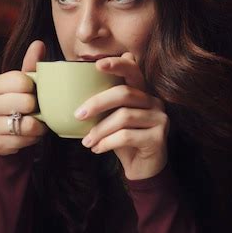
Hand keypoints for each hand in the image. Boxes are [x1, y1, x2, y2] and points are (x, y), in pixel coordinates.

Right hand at [0, 40, 47, 155]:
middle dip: (37, 107)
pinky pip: (23, 142)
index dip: (33, 87)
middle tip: (37, 108)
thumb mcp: (23, 83)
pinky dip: (32, 139)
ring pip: (25, 125)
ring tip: (38, 122)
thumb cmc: (16, 101)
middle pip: (24, 102)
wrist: (6, 132)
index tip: (33, 91)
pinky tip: (30, 134)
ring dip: (38, 125)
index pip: (20, 81)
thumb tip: (39, 44)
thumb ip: (31, 64)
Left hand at [77, 52, 168, 179]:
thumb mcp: (110, 120)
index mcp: (142, 92)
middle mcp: (154, 102)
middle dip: (98, 103)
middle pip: (124, 93)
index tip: (96, 64)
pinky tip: (97, 149)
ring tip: (87, 142)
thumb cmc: (123, 142)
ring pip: (124, 117)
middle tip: (78, 115)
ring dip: (100, 130)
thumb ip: (102, 105)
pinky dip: (107, 143)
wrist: (141, 169)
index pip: (133, 70)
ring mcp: (160, 118)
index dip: (117, 64)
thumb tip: (72, 93)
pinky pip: (127, 136)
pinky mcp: (159, 137)